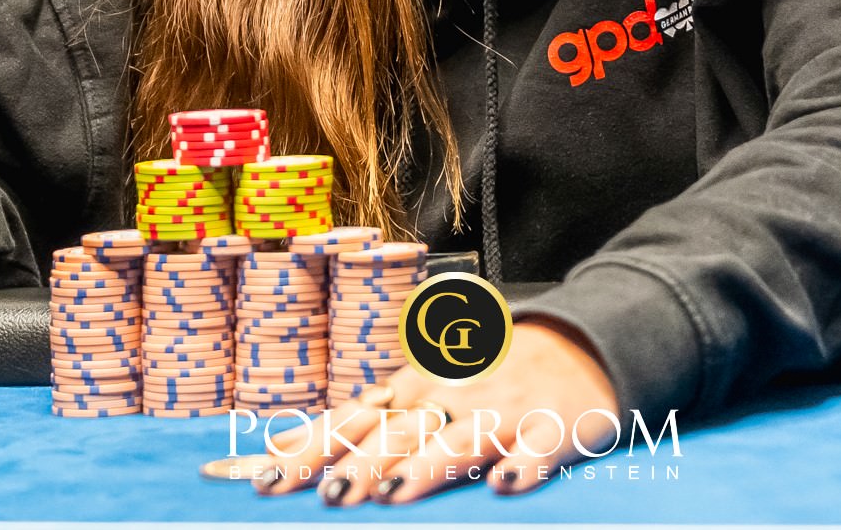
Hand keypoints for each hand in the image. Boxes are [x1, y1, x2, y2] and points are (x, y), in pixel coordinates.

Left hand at [256, 318, 619, 504]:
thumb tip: (277, 441)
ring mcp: (502, 409)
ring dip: (428, 464)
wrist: (575, 344)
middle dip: (362, 461)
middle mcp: (450, 396)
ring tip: (394, 492)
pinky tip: (504, 484)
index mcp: (412, 388)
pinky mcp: (551, 428)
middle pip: (399, 430)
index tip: (265, 480)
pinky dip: (522, 465)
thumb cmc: (482, 375)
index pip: (351, 420)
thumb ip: (350, 421)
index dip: (310, 450)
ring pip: (461, 437)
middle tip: (328, 496)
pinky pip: (537, 448)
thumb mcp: (413, 388)